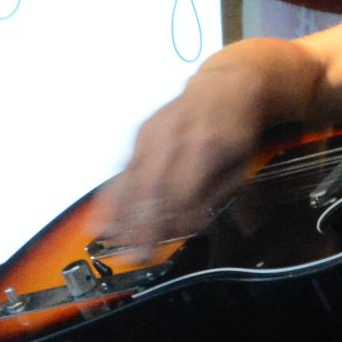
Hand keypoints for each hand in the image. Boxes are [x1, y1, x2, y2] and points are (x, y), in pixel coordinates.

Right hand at [101, 64, 271, 251]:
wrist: (224, 86)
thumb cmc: (236, 131)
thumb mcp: (239, 166)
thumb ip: (213, 196)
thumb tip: (187, 227)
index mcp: (205, 145)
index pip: (181, 192)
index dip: (170, 222)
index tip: (164, 244)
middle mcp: (173, 136)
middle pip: (150, 186)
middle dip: (140, 225)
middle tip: (134, 255)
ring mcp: (152, 132)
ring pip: (131, 178)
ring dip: (121, 214)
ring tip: (113, 242)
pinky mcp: (140, 133)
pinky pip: (124, 168)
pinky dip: (112, 196)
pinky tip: (102, 217)